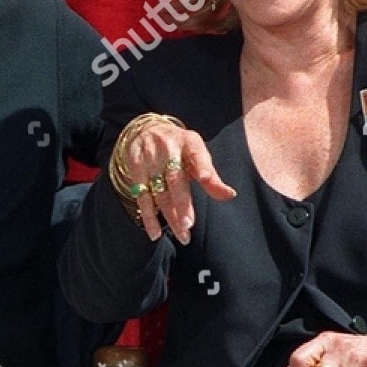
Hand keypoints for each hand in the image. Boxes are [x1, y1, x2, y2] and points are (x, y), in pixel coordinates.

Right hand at [121, 118, 235, 243]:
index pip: (196, 154)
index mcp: (188, 142)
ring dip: (170, 216)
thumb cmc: (179, 148)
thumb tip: (230, 195)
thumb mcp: (197, 154)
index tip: (206, 177)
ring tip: (183, 235)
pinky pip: (142, 198)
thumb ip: (212, 177)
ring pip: (160, 193)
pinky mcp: (136, 172)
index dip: (201, 166)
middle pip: (175, 179)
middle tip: (189, 224)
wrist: (144, 130)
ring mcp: (149, 161)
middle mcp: (168, 150)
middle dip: (182, 202)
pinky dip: (149, 217)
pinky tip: (155, 233)